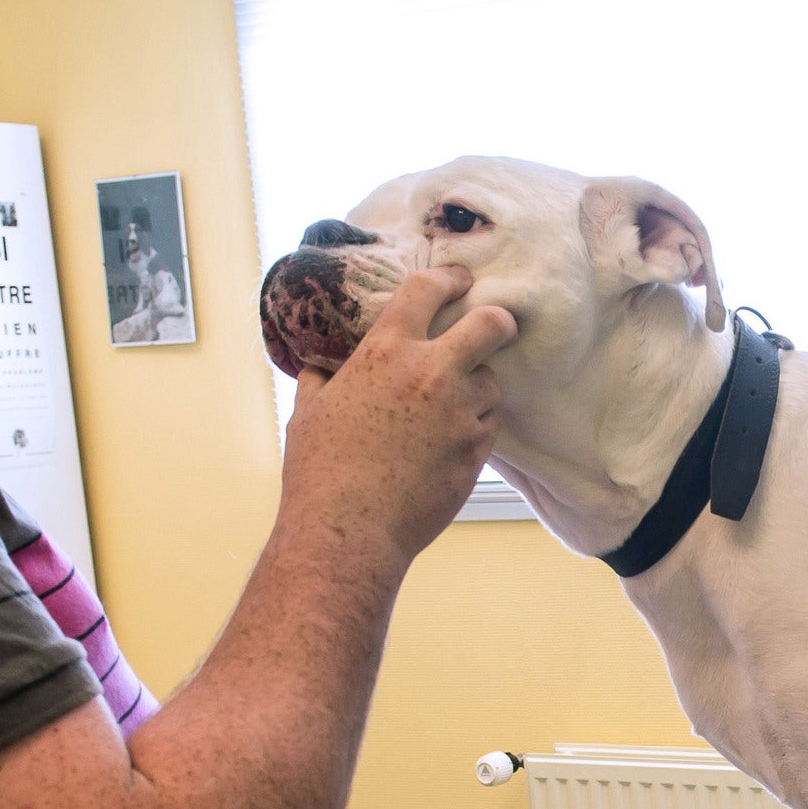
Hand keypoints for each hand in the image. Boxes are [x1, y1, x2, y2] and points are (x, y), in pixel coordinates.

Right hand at [281, 266, 517, 566]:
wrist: (349, 531)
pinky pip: (488, 426)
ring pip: (492, 384)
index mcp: (385, 353)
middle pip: (492, 325)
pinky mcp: (476, 452)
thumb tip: (319, 367)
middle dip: (499, 321)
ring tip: (453, 404)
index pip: (428, 289)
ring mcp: (460, 414)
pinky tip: (450, 440)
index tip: (460, 278)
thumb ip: (321, 380)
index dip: (450, 277)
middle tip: (497, 326)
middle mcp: (431, 374)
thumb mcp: (308, 413)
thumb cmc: (319, 472)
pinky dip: (475, 427)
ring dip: (479, 387)